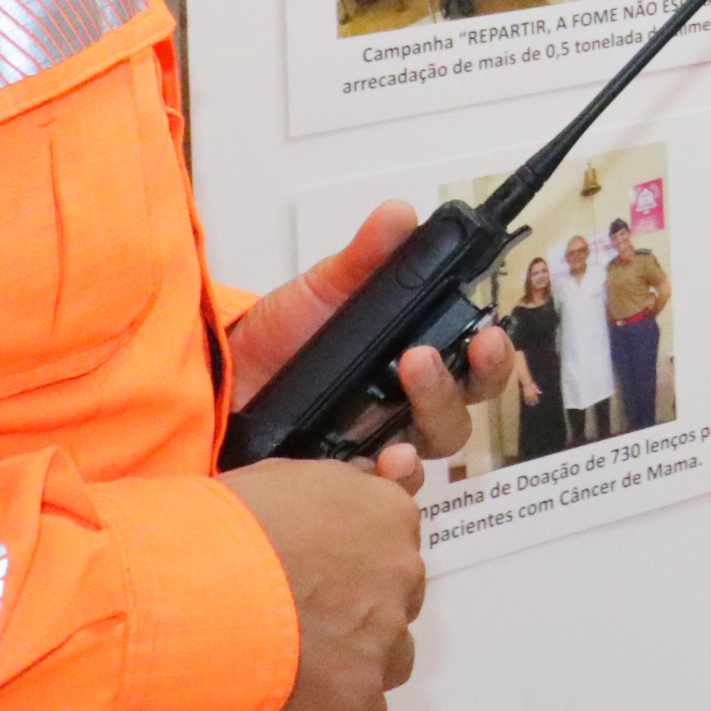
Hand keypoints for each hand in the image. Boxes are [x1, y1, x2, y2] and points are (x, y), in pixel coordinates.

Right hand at [218, 458, 424, 710]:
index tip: (324, 571)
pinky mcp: (357, 692)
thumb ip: (346, 483)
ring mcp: (382, 634)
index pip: (395, 540)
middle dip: (355, 614)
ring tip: (292, 665)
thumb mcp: (290, 475)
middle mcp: (399, 570)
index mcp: (386, 512)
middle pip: (394, 602)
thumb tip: (394, 470)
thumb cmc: (226, 525)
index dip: (358, 561)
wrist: (193, 579)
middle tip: (295, 617)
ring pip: (389, 662)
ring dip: (351, 668)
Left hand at [224, 200, 514, 483]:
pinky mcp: (344, 480)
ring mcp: (374, 446)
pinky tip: (380, 459)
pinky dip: (390, 478)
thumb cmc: (277, 341)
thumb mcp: (322, 291)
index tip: (488, 336)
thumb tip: (400, 216)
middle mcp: (402, 409)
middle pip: (460, 412)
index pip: (474, 366)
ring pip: (430, 451)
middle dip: (458, 384)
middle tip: (422, 357)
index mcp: (411, 360)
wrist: (218, 381)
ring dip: (428, 418)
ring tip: (401, 385)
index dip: (491, 356)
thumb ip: (365, 258)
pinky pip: (384, 494)